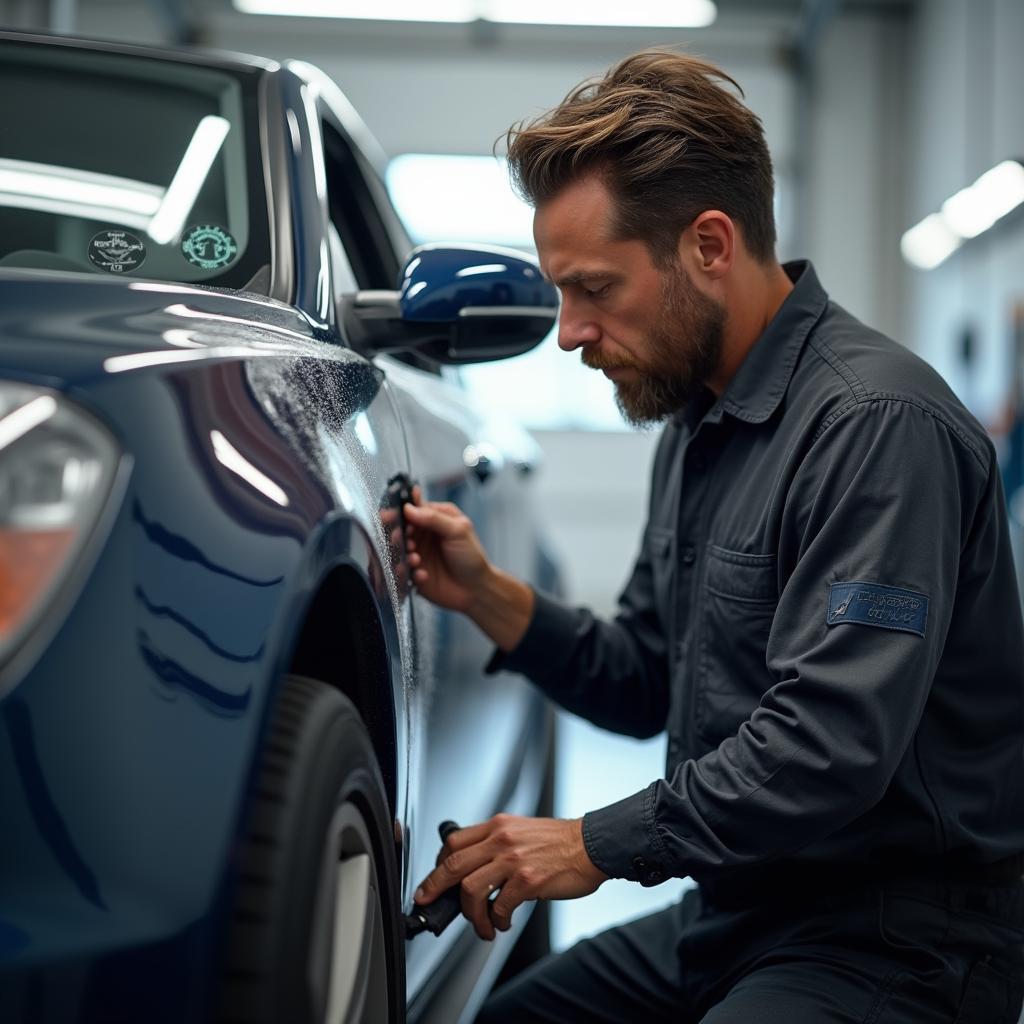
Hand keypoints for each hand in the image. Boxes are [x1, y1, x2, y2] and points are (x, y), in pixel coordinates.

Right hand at [402, 487, 491, 611]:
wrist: (477, 590)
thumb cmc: (472, 557)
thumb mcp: (458, 531)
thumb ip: (434, 518)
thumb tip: (409, 508)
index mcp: (436, 518)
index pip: (413, 508)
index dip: (401, 511)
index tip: (391, 515)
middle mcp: (424, 535)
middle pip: (402, 528)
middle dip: (398, 534)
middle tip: (401, 538)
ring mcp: (418, 553)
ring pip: (399, 549)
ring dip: (404, 553)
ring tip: (416, 559)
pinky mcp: (414, 571)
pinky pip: (404, 569)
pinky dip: (411, 571)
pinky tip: (423, 574)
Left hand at [413, 814, 608, 940]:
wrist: (590, 845)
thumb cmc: (557, 841)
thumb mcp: (519, 830)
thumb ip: (494, 843)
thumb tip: (470, 869)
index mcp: (497, 825)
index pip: (453, 842)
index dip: (436, 866)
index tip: (430, 882)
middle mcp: (501, 839)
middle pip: (454, 865)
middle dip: (436, 889)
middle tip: (430, 903)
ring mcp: (514, 860)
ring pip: (471, 890)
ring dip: (472, 915)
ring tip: (482, 925)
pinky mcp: (529, 880)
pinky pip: (500, 906)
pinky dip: (497, 920)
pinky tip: (503, 923)